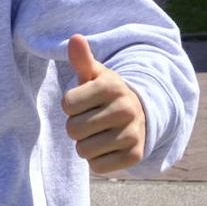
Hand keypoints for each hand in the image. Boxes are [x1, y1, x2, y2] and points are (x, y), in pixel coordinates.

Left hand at [61, 34, 145, 173]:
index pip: (67, 104)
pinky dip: (97, 161)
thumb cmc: (106, 94)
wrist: (139, 115)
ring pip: (83, 150)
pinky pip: (98, 167)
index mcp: (112, 86)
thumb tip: (75, 38)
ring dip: (86, 145)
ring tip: (100, 133)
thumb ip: (82, 59)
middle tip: (92, 120)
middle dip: (77, 127)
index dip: (70, 106)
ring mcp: (133, 133)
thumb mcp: (94, 75)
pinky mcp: (135, 156)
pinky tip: (108, 148)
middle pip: (74, 129)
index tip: (85, 102)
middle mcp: (126, 108)